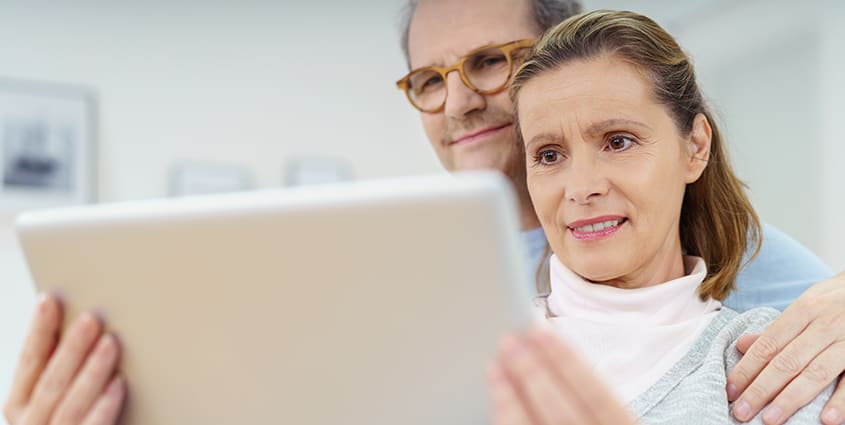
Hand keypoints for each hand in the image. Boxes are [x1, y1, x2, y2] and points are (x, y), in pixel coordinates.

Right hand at [3, 294, 125, 424]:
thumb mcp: (56, 403)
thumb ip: (62, 374)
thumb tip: (83, 325)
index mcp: (20, 407)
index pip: (28, 363)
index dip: (38, 331)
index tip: (50, 299)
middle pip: (50, 383)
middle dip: (71, 348)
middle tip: (93, 318)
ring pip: (68, 405)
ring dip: (91, 371)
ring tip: (111, 343)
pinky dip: (103, 408)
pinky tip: (119, 385)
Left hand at [486, 326, 634, 424]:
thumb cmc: (596, 424)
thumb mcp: (610, 418)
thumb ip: (589, 402)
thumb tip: (549, 359)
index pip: (597, 395)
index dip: (567, 361)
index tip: (540, 331)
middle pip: (562, 411)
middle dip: (533, 372)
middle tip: (509, 340)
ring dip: (510, 394)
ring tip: (494, 364)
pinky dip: (506, 416)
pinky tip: (498, 398)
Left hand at [727, 272, 844, 424]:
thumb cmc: (836, 301)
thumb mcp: (807, 305)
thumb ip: (777, 329)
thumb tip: (740, 345)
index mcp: (804, 310)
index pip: (768, 345)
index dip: (747, 369)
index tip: (729, 390)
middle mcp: (825, 325)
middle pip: (786, 362)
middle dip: (760, 389)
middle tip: (740, 412)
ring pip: (815, 372)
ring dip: (791, 398)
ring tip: (770, 420)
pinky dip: (840, 400)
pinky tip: (826, 419)